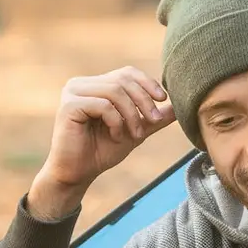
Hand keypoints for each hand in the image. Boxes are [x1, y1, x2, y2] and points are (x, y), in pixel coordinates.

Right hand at [29, 68, 176, 219]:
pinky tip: (116, 137)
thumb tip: (178, 106)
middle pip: (123, 80)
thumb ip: (153, 118)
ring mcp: (73, 93)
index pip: (126, 73)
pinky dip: (116, 121)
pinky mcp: (68, 105)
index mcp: (95, 85)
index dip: (147, 83)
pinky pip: (102, 105)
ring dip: (131, 114)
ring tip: (135, 135)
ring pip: (115, 91)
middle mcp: (81, 84)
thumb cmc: (101, 152)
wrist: (78, 174)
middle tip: (155, 121)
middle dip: (144, 101)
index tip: (163, 99)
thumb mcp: (134, 131)